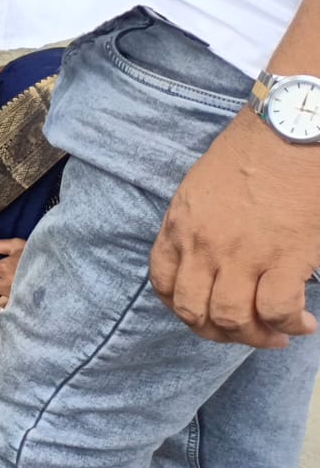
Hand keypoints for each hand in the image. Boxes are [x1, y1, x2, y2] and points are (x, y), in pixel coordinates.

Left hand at [151, 113, 319, 346]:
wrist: (289, 130)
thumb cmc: (250, 153)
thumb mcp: (199, 188)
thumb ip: (194, 225)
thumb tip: (207, 259)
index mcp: (179, 226)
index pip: (163, 284)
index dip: (183, 309)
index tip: (207, 315)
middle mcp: (203, 244)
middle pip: (194, 311)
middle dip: (218, 333)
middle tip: (246, 332)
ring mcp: (242, 252)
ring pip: (231, 318)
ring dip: (255, 336)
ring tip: (278, 334)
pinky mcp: (284, 255)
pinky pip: (276, 308)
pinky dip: (290, 323)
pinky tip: (304, 321)